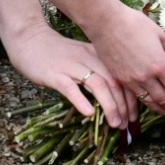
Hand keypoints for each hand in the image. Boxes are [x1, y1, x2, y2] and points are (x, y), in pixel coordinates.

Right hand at [0, 23, 134, 126]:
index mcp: (98, 55)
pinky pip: (71, 88)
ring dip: (110, 106)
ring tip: (115, 123)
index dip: (131, 97)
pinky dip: (82, 101)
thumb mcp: (83, 56)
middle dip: (124, 105)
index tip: (134, 116)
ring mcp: (72, 66)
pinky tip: (89, 114)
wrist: (29, 40)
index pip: (122, 76)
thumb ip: (97, 71)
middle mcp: (88, 59)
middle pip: (114, 82)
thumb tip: (115, 97)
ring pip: (97, 85)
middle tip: (127, 124)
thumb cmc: (57, 53)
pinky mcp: (55, 74)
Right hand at [31, 0, 164, 119]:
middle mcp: (146, 77)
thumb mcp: (159, 34)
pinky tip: (150, 105)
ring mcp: (131, 81)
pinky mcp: (120, 80)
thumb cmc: (134, 23)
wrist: (105, 23)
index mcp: (159, 65)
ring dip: (162, 111)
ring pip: (150, 102)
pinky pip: (136, 97)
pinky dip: (146, 104)